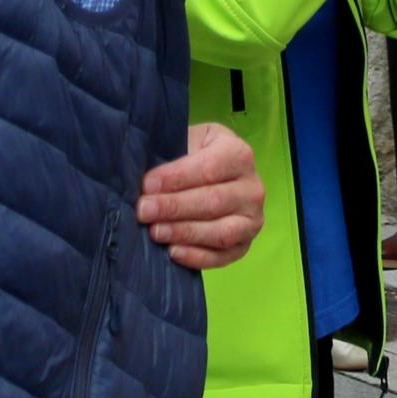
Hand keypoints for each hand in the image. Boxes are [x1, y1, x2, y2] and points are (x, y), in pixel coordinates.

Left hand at [138, 119, 263, 269]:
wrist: (215, 173)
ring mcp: (252, 219)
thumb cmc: (194, 154)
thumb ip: (171, 156)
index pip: (208, 168)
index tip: (147, 185)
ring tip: (155, 232)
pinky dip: (197, 257)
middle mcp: (252, 188)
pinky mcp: (244, 245)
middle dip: (174, 207)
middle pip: (213, 201)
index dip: (176, 178)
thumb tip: (145, 182)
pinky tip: (173, 252)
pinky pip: (223, 256)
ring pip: (221, 232)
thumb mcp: (187, 141)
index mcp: (238, 154)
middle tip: (144, 211)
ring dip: (185, 233)